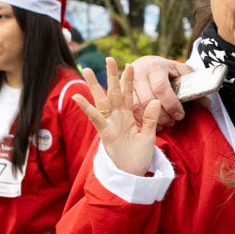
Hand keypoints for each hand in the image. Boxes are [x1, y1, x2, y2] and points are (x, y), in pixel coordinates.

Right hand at [73, 59, 162, 176]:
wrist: (133, 175)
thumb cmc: (139, 157)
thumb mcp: (149, 136)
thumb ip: (151, 118)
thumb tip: (157, 100)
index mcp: (129, 116)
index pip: (128, 94)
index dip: (128, 80)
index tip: (130, 64)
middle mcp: (117, 117)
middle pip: (113, 92)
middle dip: (111, 76)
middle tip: (109, 58)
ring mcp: (109, 124)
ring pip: (100, 101)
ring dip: (94, 86)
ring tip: (86, 70)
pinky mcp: (104, 132)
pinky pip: (95, 118)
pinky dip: (86, 108)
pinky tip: (77, 97)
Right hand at [129, 55, 194, 124]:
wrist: (148, 64)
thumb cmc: (168, 71)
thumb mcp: (182, 73)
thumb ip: (194, 87)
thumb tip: (206, 105)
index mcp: (155, 67)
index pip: (161, 88)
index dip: (171, 104)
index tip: (180, 115)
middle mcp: (139, 74)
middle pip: (148, 100)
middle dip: (162, 115)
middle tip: (172, 122)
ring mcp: (128, 84)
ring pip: (136, 107)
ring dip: (150, 120)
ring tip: (162, 125)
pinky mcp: (122, 94)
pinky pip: (130, 111)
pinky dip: (141, 121)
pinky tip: (151, 125)